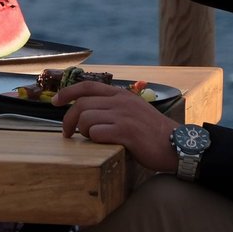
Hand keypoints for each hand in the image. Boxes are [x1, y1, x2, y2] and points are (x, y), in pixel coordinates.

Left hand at [57, 81, 179, 171]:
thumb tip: (88, 113)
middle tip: (67, 133)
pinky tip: (103, 144)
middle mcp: (121, 102)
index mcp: (122, 95)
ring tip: (92, 139)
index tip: (55, 101)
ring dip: (84, 132)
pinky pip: (97, 133)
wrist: (177, 145)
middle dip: (68, 119)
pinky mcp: (126, 132)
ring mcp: (123, 116)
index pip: (88, 86)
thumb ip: (114, 108)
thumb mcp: (134, 111)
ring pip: (86, 119)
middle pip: (82, 104)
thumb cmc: (153, 133)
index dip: (68, 92)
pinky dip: (94, 140)